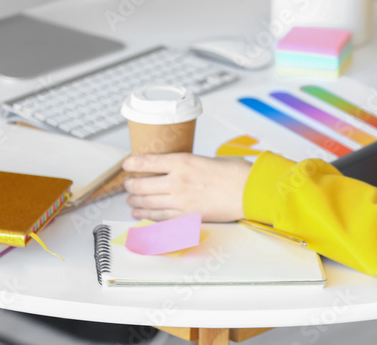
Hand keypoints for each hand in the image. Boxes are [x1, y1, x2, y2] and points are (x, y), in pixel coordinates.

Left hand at [123, 153, 251, 221]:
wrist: (250, 191)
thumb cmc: (235, 174)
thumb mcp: (207, 159)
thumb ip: (188, 164)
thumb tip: (174, 169)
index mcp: (183, 161)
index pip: (147, 162)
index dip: (133, 163)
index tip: (127, 164)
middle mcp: (178, 181)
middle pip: (142, 185)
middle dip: (131, 185)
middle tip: (129, 184)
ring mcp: (180, 201)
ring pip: (147, 202)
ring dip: (135, 201)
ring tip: (131, 200)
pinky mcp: (186, 216)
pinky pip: (159, 217)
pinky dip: (146, 216)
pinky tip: (140, 214)